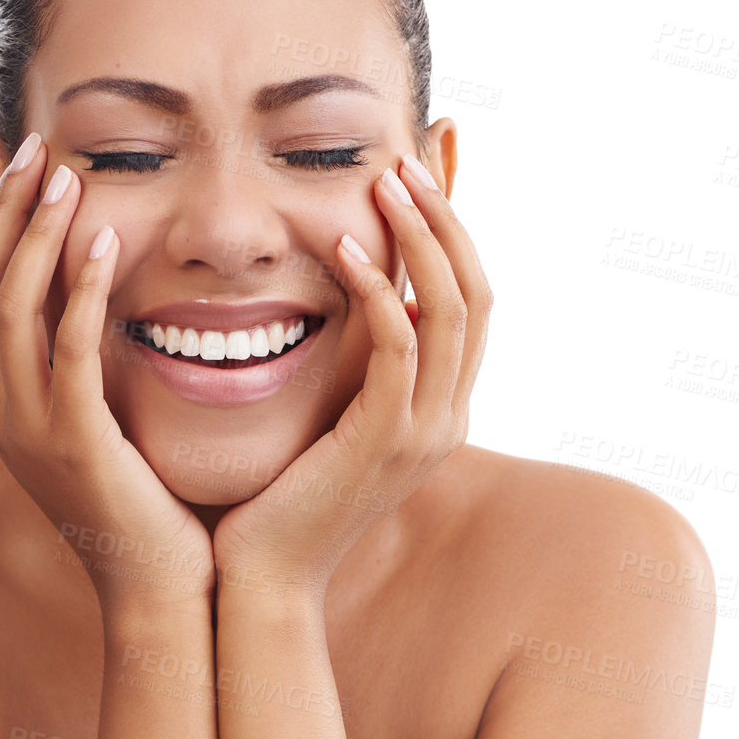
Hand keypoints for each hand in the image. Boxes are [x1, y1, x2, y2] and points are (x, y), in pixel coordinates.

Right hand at [0, 133, 216, 613]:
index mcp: (1, 400)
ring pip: (11, 309)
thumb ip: (88, 362)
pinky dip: (80, 292)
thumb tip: (95, 302)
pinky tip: (103, 243)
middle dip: (5, 210)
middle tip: (38, 147)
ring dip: (36, 234)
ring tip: (66, 174)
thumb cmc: (147, 504)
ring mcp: (28, 428)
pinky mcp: (75, 444)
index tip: (24, 161)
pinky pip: (69, 352)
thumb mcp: (102, 420)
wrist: (160, 592)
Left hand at [211, 153, 491, 601]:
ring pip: (449, 309)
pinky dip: (378, 288)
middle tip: (403, 160)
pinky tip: (342, 247)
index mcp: (441, 408)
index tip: (420, 170)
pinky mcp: (384, 440)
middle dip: (446, 218)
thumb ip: (348, 364)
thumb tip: (344, 303)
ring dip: (421, 236)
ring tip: (383, 180)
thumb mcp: (327, 418)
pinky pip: (398, 345)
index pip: (471, 300)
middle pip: (477, 293)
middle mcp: (449, 416)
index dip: (455, 230)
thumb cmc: (279, 496)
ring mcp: (424, 431)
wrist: (262, 579)